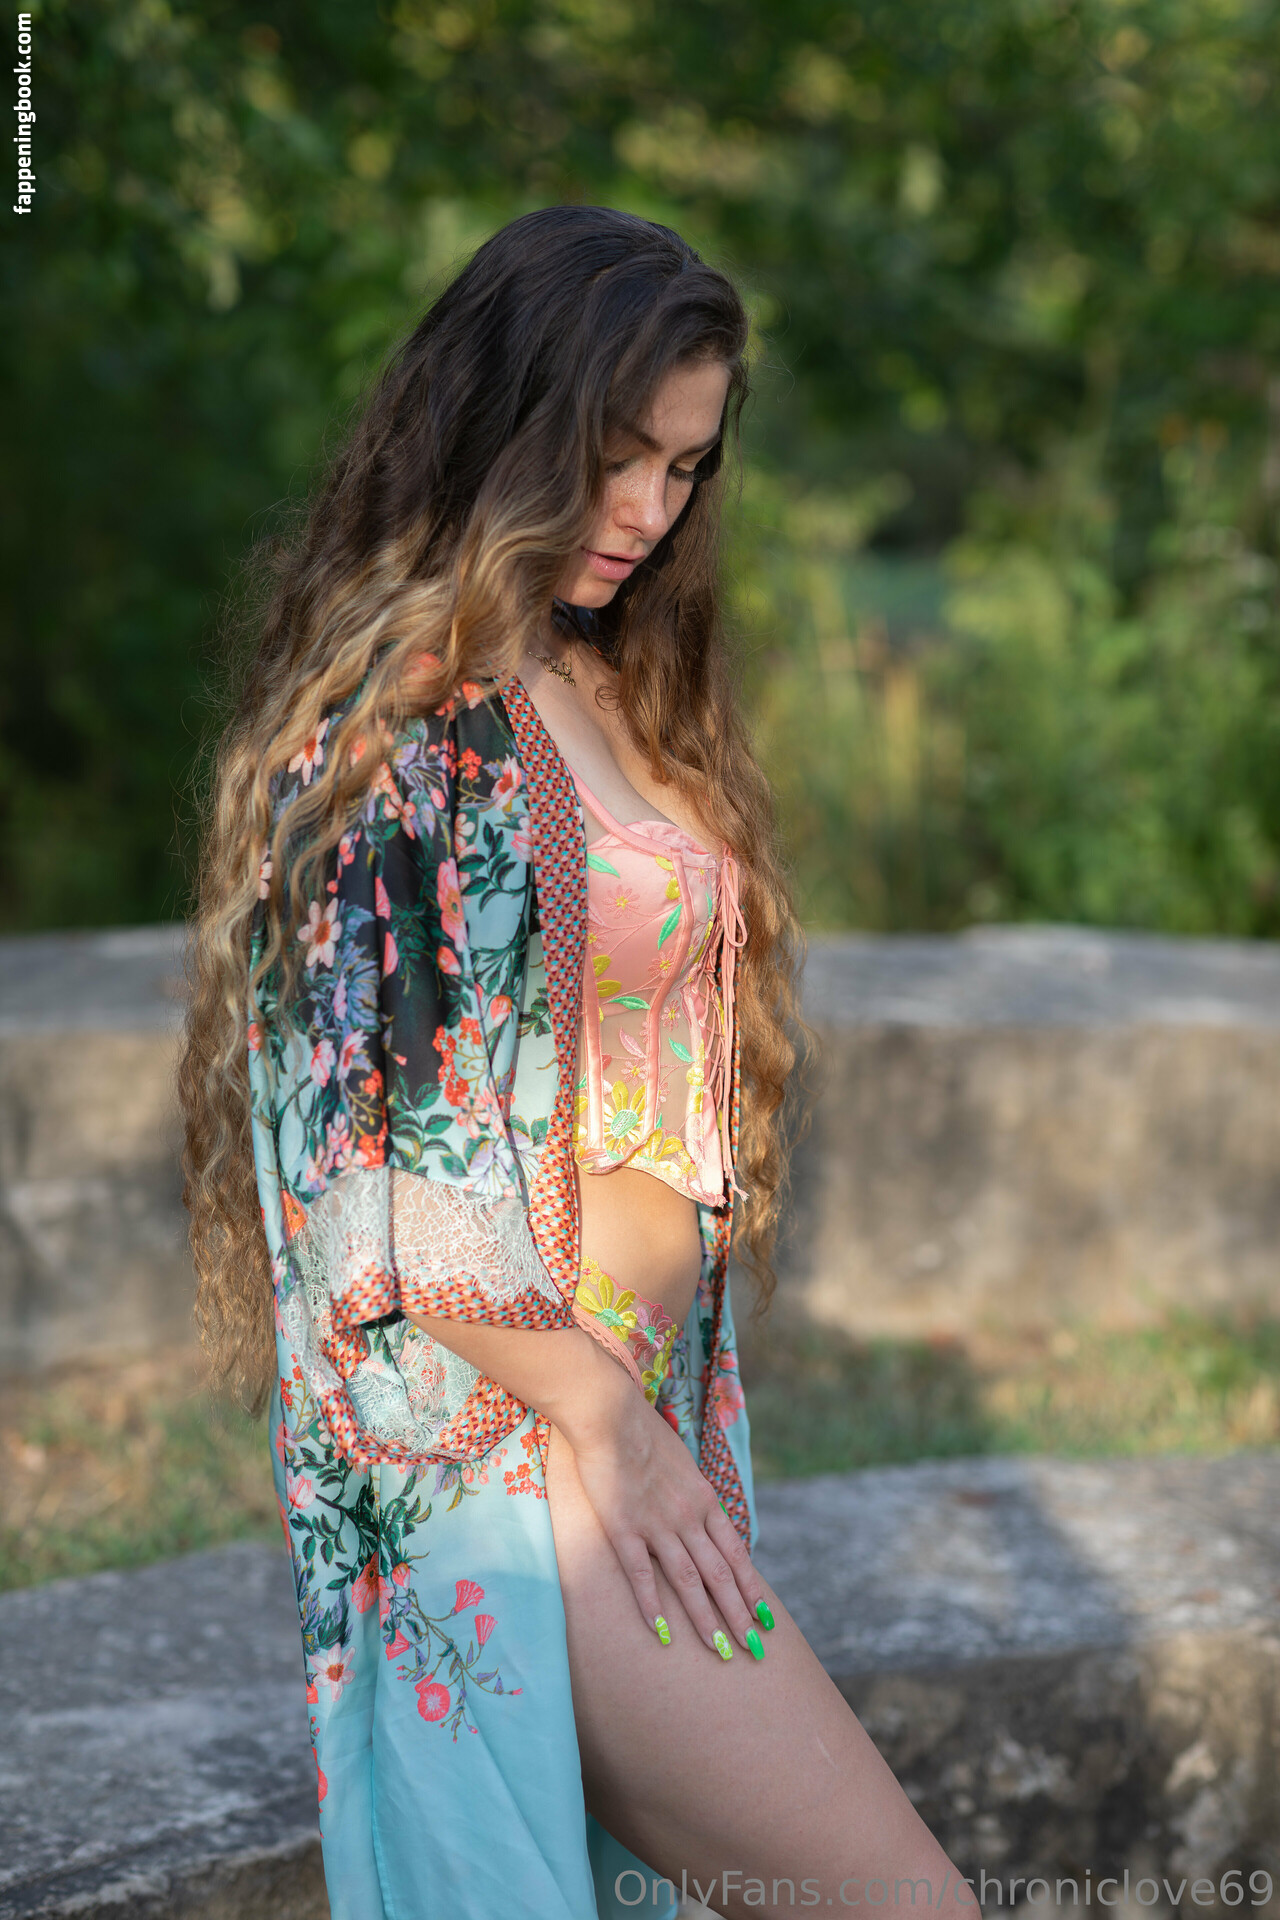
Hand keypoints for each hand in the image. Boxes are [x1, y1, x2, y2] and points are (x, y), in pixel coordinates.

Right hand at [563, 1385, 767, 1653]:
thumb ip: (692, 1493)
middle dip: (739, 1614)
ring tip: (720, 1651)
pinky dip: (653, 1605)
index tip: (765, 1616)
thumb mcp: (682, 1462)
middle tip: (754, 1650)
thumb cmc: (643, 1432)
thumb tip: (703, 1513)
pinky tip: (662, 1633)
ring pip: (688, 1581)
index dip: (751, 1587)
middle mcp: (688, 1516)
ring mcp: (657, 1524)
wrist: (611, 1415)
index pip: (735, 1552)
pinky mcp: (624, 1528)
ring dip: (707, 1618)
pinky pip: (641, 1574)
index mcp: (704, 1500)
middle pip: (719, 1574)